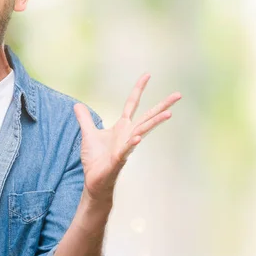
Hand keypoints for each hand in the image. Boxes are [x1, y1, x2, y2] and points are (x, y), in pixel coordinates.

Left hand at [74, 73, 180, 202]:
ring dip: (155, 122)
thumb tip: (77, 105)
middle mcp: (128, 134)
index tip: (148, 75)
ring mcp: (126, 146)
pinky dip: (132, 143)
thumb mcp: (87, 134)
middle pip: (148, 115)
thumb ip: (84, 119)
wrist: (94, 180)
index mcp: (122, 126)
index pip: (132, 103)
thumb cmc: (95, 159)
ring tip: (169, 113)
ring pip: (143, 130)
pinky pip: (126, 150)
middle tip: (178, 94)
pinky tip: (138, 137)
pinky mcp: (118, 159)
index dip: (139, 88)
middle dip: (162, 105)